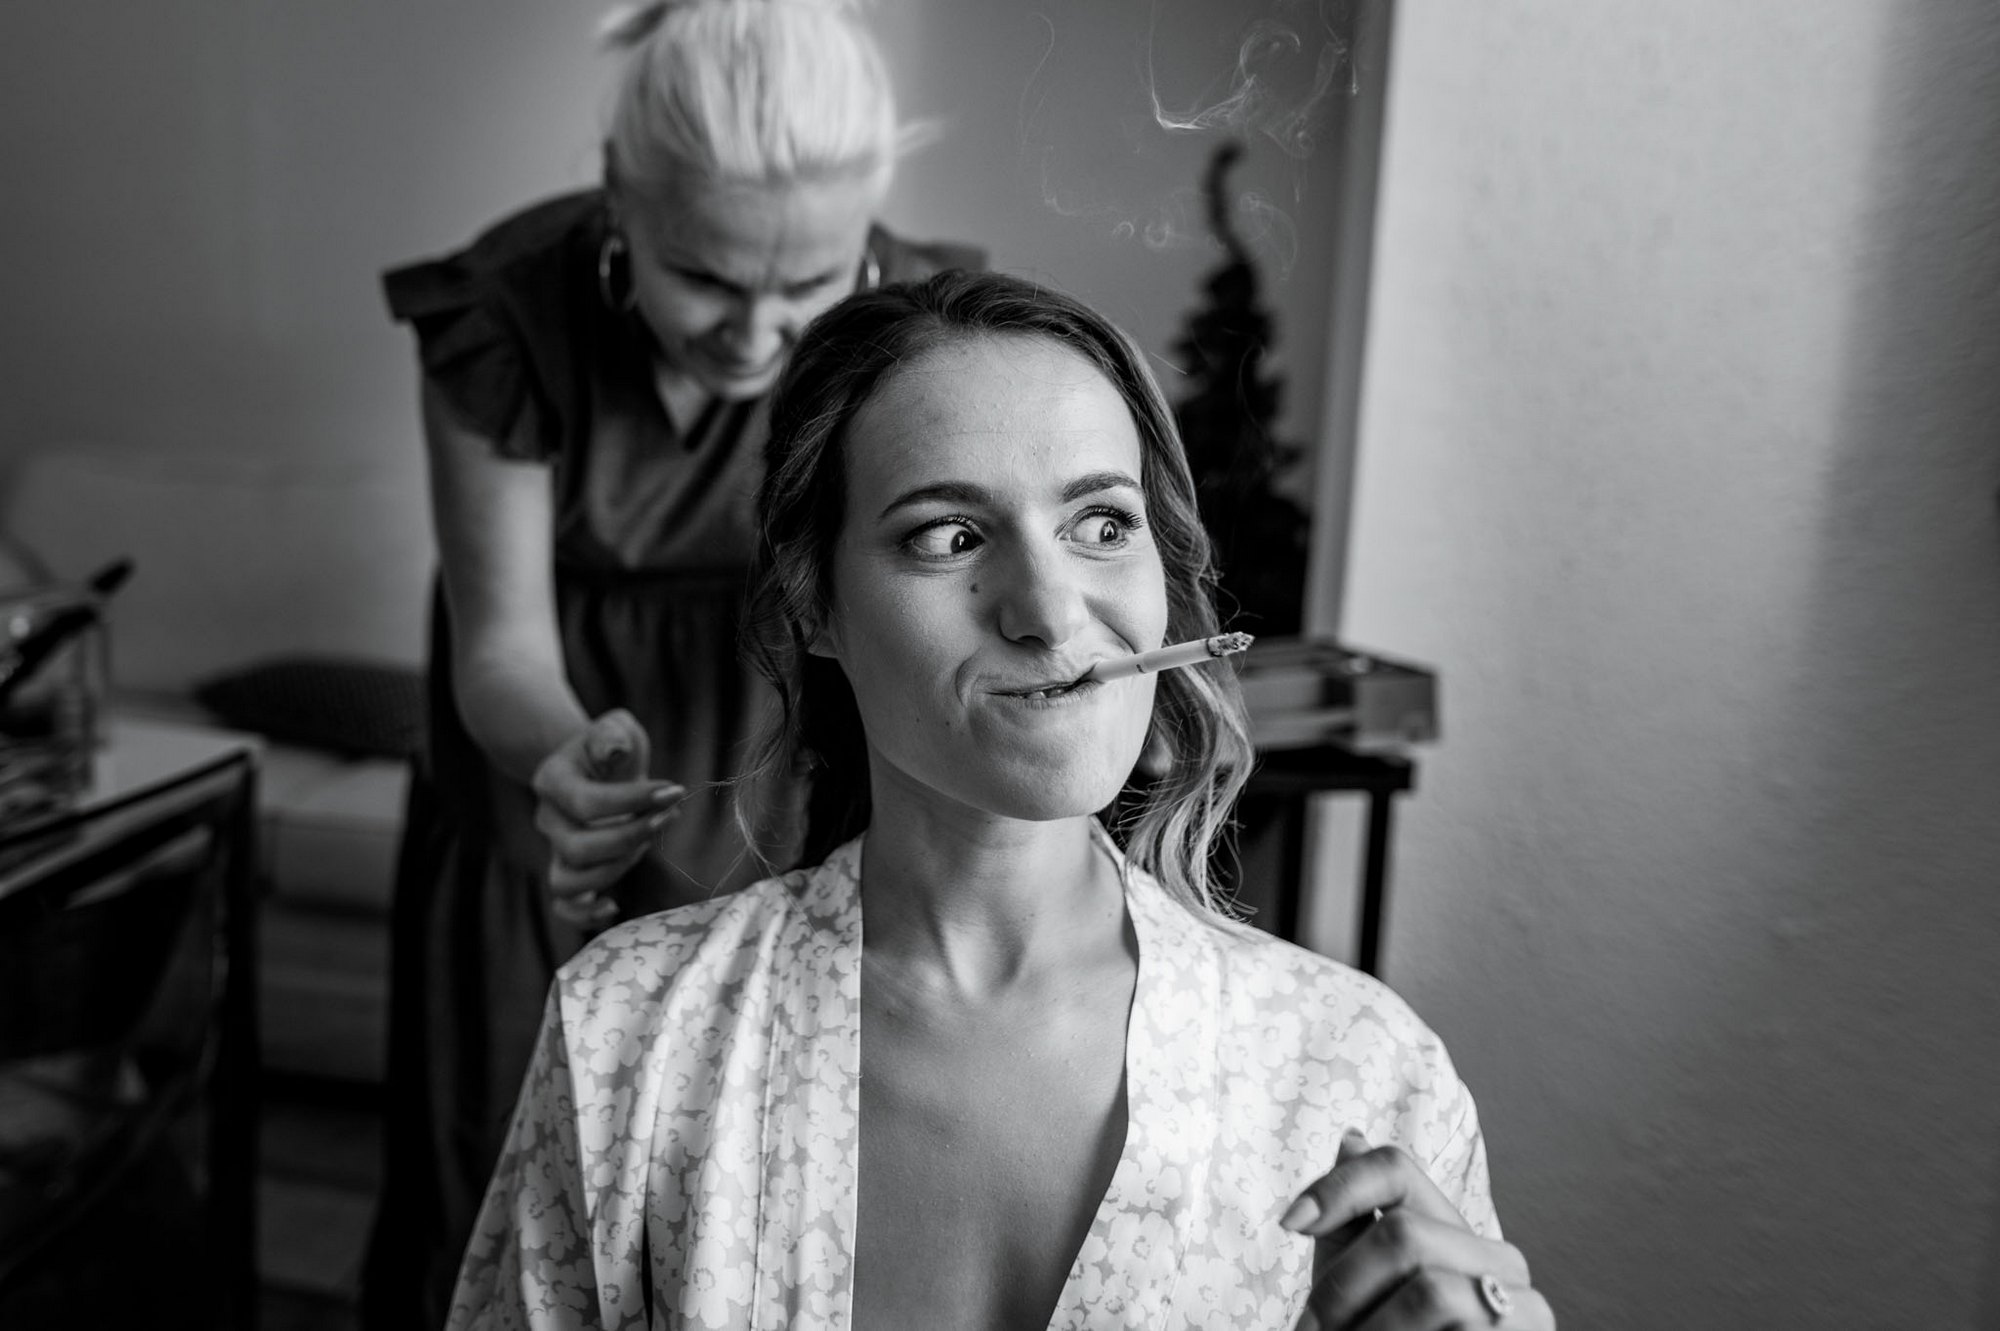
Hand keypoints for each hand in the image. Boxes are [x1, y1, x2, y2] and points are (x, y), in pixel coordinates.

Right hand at [530, 709, 684, 926]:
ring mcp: (556, 848)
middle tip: (668, 816)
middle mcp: (547, 819)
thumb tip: (615, 752)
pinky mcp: (570, 871)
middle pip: (577, 847)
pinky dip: (584, 914)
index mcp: (552, 780)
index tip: (673, 790)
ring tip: (649, 843)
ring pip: (567, 881)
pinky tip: (613, 907)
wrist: (598, 767)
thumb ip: (613, 734)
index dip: (632, 801)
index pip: (585, 802)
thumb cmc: (612, 746)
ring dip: (616, 869)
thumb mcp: (615, 727)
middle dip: (630, 837)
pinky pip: (564, 905)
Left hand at [1286, 1132, 1553, 1330]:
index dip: (1338, 1186)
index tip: (1289, 1224)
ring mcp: (1525, 1310)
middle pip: (1405, 1234)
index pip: (1395, 1169)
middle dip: (1341, 1290)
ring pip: (1429, 1291)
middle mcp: (1500, 1261)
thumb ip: (1350, 1227)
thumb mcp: (1360, 1292)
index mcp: (1455, 1233)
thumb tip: (1348, 1136)